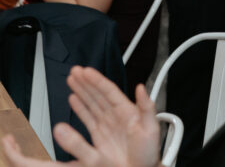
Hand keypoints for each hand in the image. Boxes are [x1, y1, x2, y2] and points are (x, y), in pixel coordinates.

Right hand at [3, 67, 159, 166]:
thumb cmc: (149, 153)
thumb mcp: (152, 129)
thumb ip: (147, 107)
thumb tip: (141, 88)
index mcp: (127, 112)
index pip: (109, 92)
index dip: (97, 80)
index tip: (86, 71)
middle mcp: (116, 116)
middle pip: (98, 95)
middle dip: (86, 82)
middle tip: (75, 71)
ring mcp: (107, 125)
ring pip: (91, 104)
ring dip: (81, 91)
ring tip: (72, 80)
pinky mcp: (99, 136)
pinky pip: (88, 119)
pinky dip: (80, 108)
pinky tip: (73, 99)